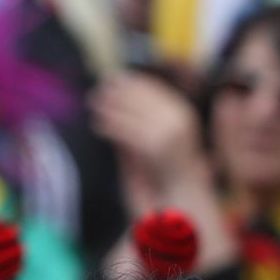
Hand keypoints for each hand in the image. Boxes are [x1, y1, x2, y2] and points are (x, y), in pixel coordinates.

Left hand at [91, 72, 207, 181]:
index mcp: (183, 113)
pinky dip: (109, 126)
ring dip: (109, 107)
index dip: (130, 82)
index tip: (113, 79)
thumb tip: (116, 100)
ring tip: (94, 107)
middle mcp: (179, 119)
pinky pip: (126, 131)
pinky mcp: (155, 147)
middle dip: (117, 92)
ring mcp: (169, 132)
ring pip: (131, 111)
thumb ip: (140, 121)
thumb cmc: (170, 171)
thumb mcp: (158, 138)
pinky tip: (98, 126)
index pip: (153, 87)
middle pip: (141, 95)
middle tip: (97, 91)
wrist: (185, 200)